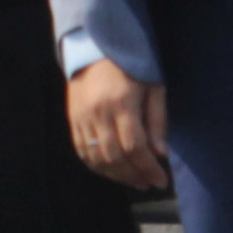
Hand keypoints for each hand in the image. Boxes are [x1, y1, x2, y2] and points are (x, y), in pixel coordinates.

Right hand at [67, 60, 168, 188]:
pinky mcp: (72, 120)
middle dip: (134, 175)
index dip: (148, 168)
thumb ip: (157, 120)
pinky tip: (112, 172)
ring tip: (134, 181)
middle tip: (149, 184)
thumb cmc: (130, 66)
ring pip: (97, 158)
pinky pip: (82, 152)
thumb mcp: (153, 87)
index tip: (161, 181)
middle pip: (115, 157)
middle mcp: (98, 113)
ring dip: (117, 176)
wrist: (94, 48)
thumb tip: (160, 154)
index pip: (134, 146)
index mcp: (121, 103)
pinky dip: (98, 167)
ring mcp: (82, 118)